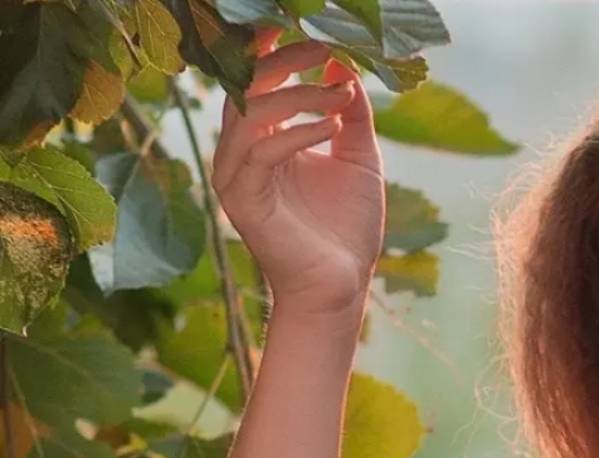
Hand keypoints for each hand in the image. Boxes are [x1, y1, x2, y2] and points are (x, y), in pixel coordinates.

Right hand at [211, 29, 385, 317]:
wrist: (341, 287)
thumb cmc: (347, 228)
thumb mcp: (357, 159)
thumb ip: (351, 113)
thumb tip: (345, 64)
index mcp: (263, 136)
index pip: (256, 77)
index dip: (274, 46)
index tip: (307, 25)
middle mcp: (241, 149)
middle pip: (247, 83)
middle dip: (286, 58)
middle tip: (326, 47)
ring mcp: (236, 173)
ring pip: (252, 111)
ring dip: (298, 94)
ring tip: (339, 92)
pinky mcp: (242, 198)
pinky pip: (264, 150)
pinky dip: (299, 132)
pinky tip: (331, 126)